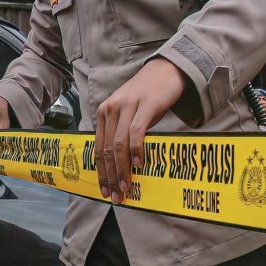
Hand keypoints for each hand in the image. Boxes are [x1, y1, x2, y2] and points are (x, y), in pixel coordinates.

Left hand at [95, 57, 187, 203]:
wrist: (166, 69)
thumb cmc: (150, 95)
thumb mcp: (130, 113)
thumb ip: (122, 132)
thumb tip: (121, 163)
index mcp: (105, 113)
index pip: (98, 148)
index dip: (101, 173)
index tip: (105, 191)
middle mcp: (111, 109)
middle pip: (106, 150)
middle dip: (110, 176)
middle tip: (116, 196)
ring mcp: (128, 105)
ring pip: (119, 144)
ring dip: (122, 169)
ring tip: (127, 186)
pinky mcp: (146, 104)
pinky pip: (136, 132)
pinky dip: (136, 150)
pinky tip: (140, 164)